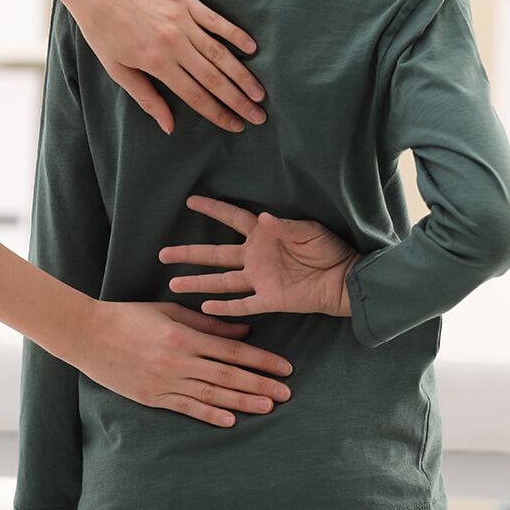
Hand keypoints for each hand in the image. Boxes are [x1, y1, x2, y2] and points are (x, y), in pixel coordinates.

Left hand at [61, 0, 267, 134]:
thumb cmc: (102, 30)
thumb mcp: (117, 69)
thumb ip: (146, 98)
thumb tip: (168, 126)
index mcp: (156, 63)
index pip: (195, 95)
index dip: (218, 113)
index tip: (236, 126)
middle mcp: (173, 43)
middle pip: (214, 78)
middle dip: (238, 100)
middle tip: (259, 116)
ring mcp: (182, 19)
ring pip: (220, 52)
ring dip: (243, 74)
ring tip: (260, 92)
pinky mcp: (185, 0)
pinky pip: (216, 20)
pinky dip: (235, 34)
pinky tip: (252, 49)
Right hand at [73, 300, 292, 426]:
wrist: (86, 335)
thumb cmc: (129, 316)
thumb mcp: (170, 310)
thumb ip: (208, 324)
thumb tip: (243, 334)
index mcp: (183, 337)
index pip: (232, 352)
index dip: (262, 361)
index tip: (285, 368)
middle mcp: (177, 362)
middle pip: (228, 377)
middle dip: (261, 385)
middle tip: (287, 393)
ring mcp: (164, 383)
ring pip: (212, 396)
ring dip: (243, 402)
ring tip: (268, 407)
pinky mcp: (151, 398)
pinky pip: (186, 409)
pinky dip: (209, 416)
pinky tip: (231, 421)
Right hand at [159, 196, 361, 316]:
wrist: (345, 279)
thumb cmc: (330, 250)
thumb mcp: (308, 232)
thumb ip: (284, 226)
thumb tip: (262, 217)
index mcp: (263, 235)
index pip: (232, 218)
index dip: (212, 209)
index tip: (190, 201)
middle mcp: (255, 257)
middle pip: (215, 253)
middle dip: (189, 252)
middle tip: (164, 253)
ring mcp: (259, 279)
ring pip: (221, 281)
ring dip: (198, 282)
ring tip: (173, 283)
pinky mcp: (269, 300)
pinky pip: (243, 305)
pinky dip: (225, 308)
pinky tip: (205, 308)